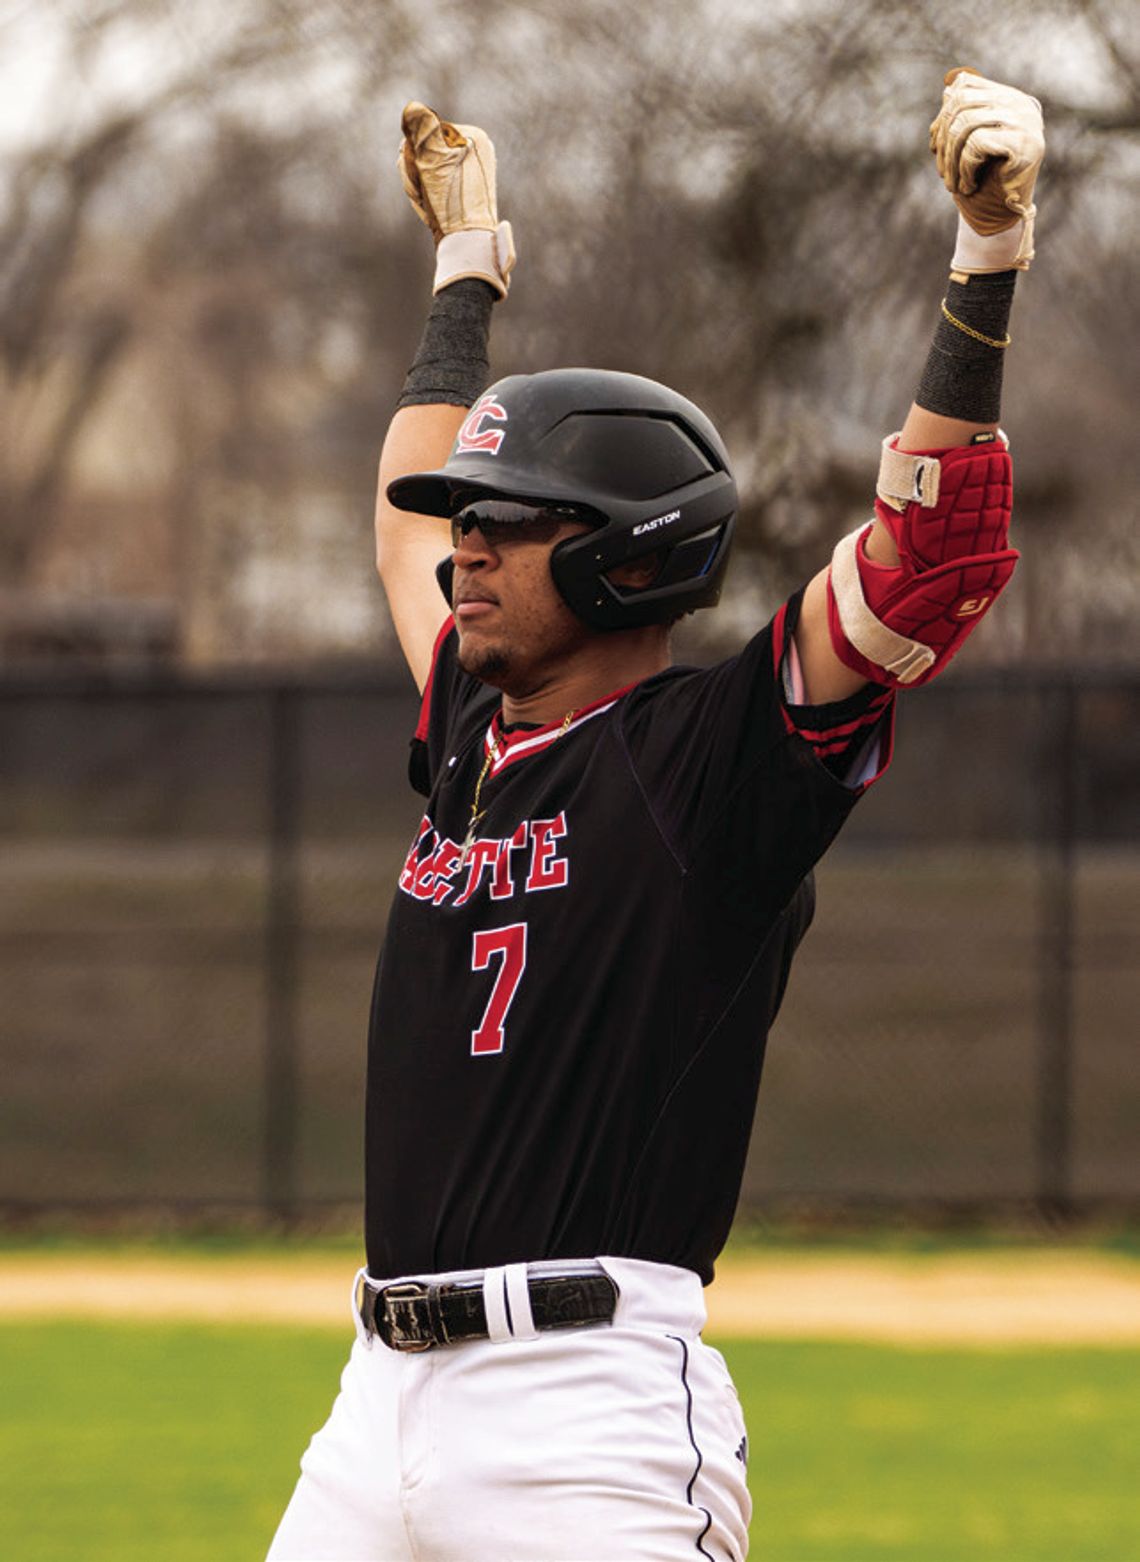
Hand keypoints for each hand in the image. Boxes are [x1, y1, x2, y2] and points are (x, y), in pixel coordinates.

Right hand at [398, 101, 515, 295]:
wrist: (467, 244)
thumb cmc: (452, 203)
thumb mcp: (432, 161)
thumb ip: (421, 130)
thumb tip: (413, 107)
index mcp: (474, 136)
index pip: (425, 131)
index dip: (414, 155)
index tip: (424, 178)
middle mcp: (475, 150)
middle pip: (423, 150)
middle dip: (415, 173)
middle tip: (426, 196)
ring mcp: (469, 170)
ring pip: (423, 168)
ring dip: (417, 187)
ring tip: (430, 206)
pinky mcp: (461, 189)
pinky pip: (431, 184)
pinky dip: (425, 196)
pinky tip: (432, 210)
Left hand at [929, 67, 1044, 271]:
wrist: (999, 219)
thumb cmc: (981, 182)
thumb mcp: (963, 144)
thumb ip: (960, 114)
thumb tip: (949, 87)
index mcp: (1009, 99)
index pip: (966, 86)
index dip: (942, 114)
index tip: (935, 146)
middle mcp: (1022, 105)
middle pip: (962, 103)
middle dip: (942, 139)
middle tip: (940, 171)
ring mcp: (1027, 123)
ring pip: (966, 123)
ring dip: (949, 159)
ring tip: (950, 184)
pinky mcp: (1025, 144)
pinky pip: (976, 144)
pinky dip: (963, 169)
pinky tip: (966, 186)